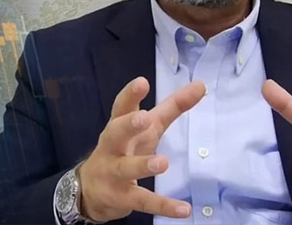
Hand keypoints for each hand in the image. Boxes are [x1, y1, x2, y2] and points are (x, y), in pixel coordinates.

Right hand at [77, 77, 204, 220]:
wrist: (91, 189)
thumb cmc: (124, 148)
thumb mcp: (147, 127)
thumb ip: (172, 106)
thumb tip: (201, 85)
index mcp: (118, 126)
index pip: (121, 107)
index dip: (130, 95)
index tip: (142, 82)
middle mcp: (112, 147)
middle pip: (115, 132)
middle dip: (128, 125)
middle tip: (144, 118)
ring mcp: (114, 172)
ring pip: (126, 168)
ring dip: (143, 165)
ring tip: (162, 162)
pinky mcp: (122, 197)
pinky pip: (143, 201)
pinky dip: (163, 205)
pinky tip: (184, 209)